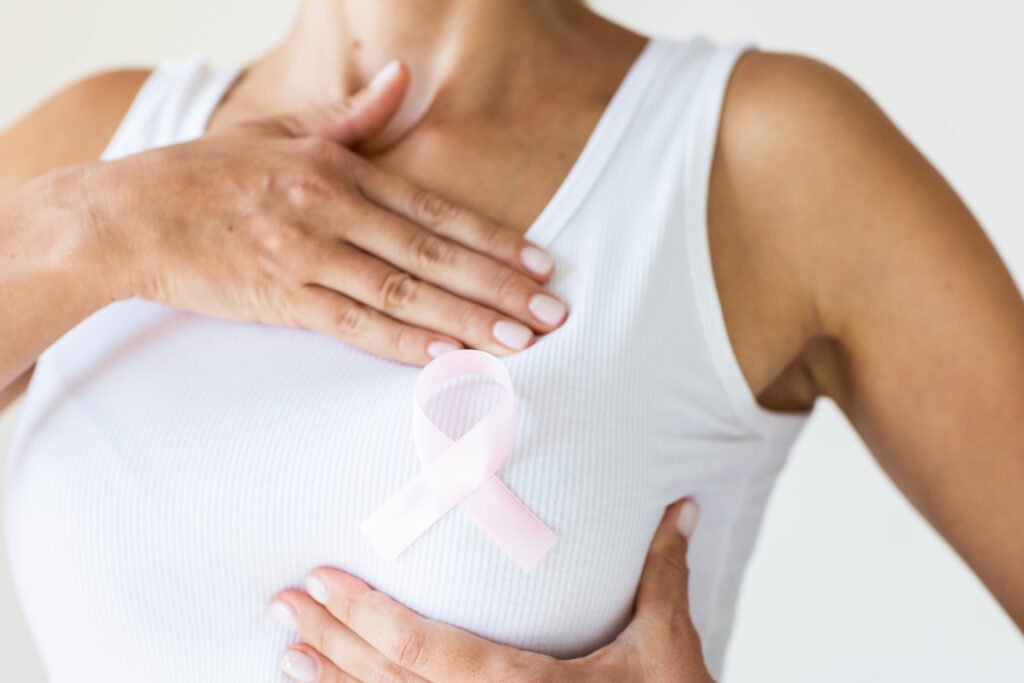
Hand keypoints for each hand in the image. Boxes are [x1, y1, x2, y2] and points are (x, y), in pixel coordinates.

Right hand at [74, 61, 567, 364]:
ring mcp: (307, 256)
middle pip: (434, 255)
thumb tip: (400, 80)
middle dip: (500, 289)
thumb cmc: (207, 173)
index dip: (493, 241)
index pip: (435, 211)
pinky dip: (405, 343)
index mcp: (338, 170)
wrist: (127, 214)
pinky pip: (355, 325)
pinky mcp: (281, 298)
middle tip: (553, 315)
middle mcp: (332, 210)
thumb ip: (351, 119)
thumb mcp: (281, 131)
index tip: (540, 265)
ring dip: (468, 321)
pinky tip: (449, 358)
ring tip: (520, 343)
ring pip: (404, 293)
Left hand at [269, 498, 711, 681]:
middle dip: (330, 638)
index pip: (421, 648)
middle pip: (387, 680)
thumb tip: (680, 506)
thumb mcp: (665, 647)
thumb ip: (662, 573)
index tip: (322, 582)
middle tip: (283, 601)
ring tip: (289, 648)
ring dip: (333, 679)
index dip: (365, 615)